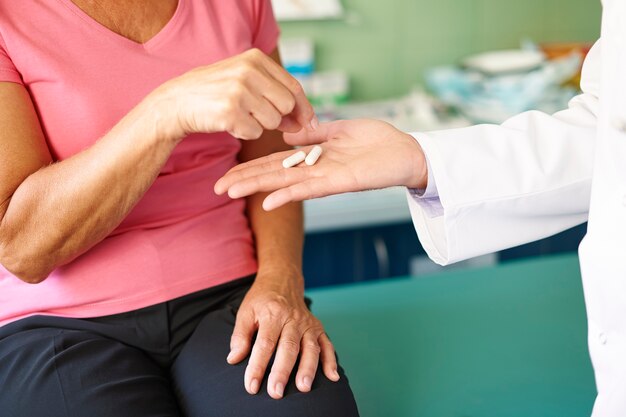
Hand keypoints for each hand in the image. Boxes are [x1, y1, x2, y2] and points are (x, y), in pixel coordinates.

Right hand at [151, 48, 316, 140]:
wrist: (176, 102)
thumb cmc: (215, 93)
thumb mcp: (244, 80)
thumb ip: (275, 94)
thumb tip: (305, 120)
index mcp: (255, 58)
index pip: (293, 86)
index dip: (304, 107)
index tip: (308, 122)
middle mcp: (248, 71)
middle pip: (286, 105)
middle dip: (279, 117)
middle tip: (259, 116)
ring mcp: (239, 91)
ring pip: (272, 122)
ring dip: (260, 125)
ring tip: (239, 115)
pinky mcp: (229, 112)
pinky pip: (254, 133)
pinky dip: (245, 133)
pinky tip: (229, 122)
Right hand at [214, 119, 427, 209]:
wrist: (407, 153)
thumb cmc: (378, 141)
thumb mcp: (341, 129)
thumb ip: (315, 133)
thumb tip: (289, 136)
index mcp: (313, 157)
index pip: (275, 162)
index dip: (251, 168)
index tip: (227, 173)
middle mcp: (314, 170)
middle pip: (272, 175)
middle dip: (244, 181)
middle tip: (216, 188)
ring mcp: (324, 178)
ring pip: (284, 183)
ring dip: (257, 188)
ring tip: (230, 192)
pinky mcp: (339, 182)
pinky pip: (308, 189)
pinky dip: (288, 194)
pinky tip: (267, 201)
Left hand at [227, 270, 338, 398]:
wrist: (283, 280)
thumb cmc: (262, 300)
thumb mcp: (245, 312)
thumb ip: (240, 336)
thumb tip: (233, 359)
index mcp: (272, 314)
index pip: (264, 344)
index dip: (257, 366)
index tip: (251, 385)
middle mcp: (292, 319)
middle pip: (288, 347)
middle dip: (282, 371)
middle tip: (276, 392)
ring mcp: (308, 323)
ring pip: (310, 347)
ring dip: (308, 368)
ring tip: (304, 387)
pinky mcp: (318, 327)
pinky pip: (326, 344)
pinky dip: (331, 360)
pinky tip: (333, 377)